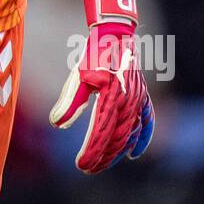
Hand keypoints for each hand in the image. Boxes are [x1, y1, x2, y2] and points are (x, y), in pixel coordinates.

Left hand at [49, 0, 154, 173]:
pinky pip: (147, 121)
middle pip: (116, 139)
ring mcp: (137, 100)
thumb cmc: (93, 55)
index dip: (92, 153)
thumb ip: (69, 102)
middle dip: (103, 157)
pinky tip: (135, 153)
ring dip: (117, 152)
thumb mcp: (78, 77)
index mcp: (111, 98)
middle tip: (89, 169)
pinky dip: (143, 138)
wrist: (116, 34)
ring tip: (104, 164)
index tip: (82, 166)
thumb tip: (57, 125)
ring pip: (130, 134)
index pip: (101, 134)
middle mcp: (127, 102)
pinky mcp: (142, 95)